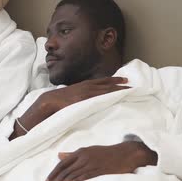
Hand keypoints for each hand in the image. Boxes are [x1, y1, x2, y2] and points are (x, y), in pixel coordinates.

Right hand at [10, 77, 128, 139]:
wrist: (50, 101)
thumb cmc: (59, 100)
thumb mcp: (71, 95)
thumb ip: (79, 96)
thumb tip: (84, 100)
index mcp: (84, 85)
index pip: (102, 81)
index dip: (113, 80)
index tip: (123, 79)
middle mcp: (87, 87)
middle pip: (107, 84)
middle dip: (119, 83)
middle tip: (131, 83)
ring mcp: (87, 92)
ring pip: (107, 89)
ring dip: (119, 89)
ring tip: (130, 89)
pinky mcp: (86, 99)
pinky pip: (102, 96)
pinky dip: (111, 94)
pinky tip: (119, 95)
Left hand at [45, 141, 157, 180]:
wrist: (125, 153)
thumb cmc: (106, 153)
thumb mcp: (88, 151)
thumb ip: (73, 155)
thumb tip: (59, 156)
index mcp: (80, 152)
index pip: (62, 163)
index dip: (53, 172)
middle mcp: (83, 157)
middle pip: (66, 170)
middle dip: (55, 180)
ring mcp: (91, 163)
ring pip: (73, 174)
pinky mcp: (99, 170)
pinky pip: (84, 176)